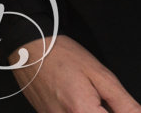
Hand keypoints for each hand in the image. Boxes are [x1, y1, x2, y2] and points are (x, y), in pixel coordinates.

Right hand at [10, 35, 138, 112]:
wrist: (27, 47)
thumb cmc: (61, 55)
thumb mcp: (101, 75)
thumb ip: (125, 104)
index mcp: (83, 111)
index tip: (116, 106)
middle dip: (103, 111)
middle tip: (103, 101)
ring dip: (92, 110)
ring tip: (89, 98)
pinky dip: (77, 110)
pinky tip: (76, 99)